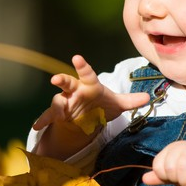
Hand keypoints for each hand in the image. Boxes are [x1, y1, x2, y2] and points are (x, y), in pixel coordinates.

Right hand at [31, 55, 149, 159]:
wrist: (89, 117)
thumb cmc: (102, 105)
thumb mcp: (117, 104)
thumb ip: (131, 101)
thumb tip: (148, 97)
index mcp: (90, 85)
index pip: (87, 74)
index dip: (82, 66)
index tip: (76, 58)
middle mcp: (75, 91)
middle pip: (68, 83)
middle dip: (62, 80)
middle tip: (56, 79)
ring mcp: (66, 102)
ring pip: (58, 100)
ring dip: (57, 105)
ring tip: (59, 113)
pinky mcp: (59, 115)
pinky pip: (49, 117)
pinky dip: (42, 121)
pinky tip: (36, 127)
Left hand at [142, 141, 185, 185]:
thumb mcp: (173, 172)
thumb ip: (160, 176)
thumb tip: (144, 180)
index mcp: (169, 150)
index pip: (158, 167)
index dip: (166, 177)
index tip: (175, 176)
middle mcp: (179, 147)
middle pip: (170, 171)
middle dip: (178, 181)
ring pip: (182, 174)